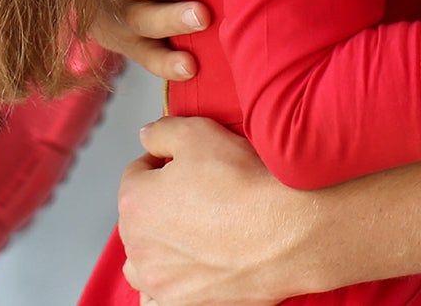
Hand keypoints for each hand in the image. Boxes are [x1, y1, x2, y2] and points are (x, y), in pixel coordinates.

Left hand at [120, 118, 318, 305]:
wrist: (285, 230)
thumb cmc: (242, 182)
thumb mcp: (199, 133)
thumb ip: (162, 131)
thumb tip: (147, 137)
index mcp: (136, 202)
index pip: (136, 173)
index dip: (162, 161)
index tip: (184, 162)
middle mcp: (138, 246)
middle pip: (140, 216)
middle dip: (160, 202)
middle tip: (198, 192)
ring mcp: (159, 281)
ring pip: (144, 259)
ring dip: (160, 244)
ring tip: (194, 231)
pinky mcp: (182, 304)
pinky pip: (159, 296)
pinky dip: (168, 282)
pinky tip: (190, 267)